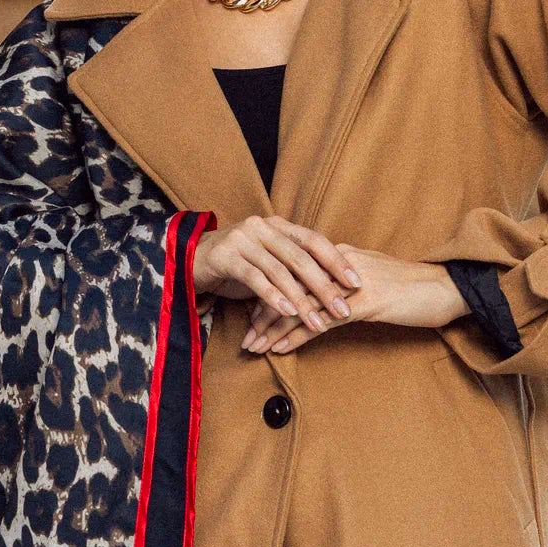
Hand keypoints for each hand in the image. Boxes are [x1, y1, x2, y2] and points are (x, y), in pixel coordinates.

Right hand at [194, 215, 360, 334]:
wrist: (190, 260)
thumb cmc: (237, 266)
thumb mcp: (268, 264)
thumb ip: (294, 270)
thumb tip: (332, 288)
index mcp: (278, 225)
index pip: (314, 240)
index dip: (336, 261)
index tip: (357, 283)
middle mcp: (263, 227)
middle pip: (301, 257)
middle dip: (325, 286)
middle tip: (343, 309)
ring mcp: (243, 239)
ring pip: (280, 270)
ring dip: (301, 299)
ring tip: (317, 321)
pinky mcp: (226, 256)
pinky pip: (255, 278)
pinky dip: (273, 296)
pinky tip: (287, 312)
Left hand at [242, 249, 462, 353]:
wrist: (449, 288)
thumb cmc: (417, 289)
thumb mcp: (376, 281)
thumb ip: (349, 286)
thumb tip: (328, 300)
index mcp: (340, 257)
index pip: (293, 274)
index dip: (270, 296)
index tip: (253, 316)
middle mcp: (338, 266)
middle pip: (288, 288)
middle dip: (261, 314)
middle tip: (244, 337)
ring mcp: (349, 284)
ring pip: (298, 305)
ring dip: (271, 329)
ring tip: (253, 347)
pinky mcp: (361, 304)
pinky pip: (318, 322)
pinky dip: (294, 336)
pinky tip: (278, 349)